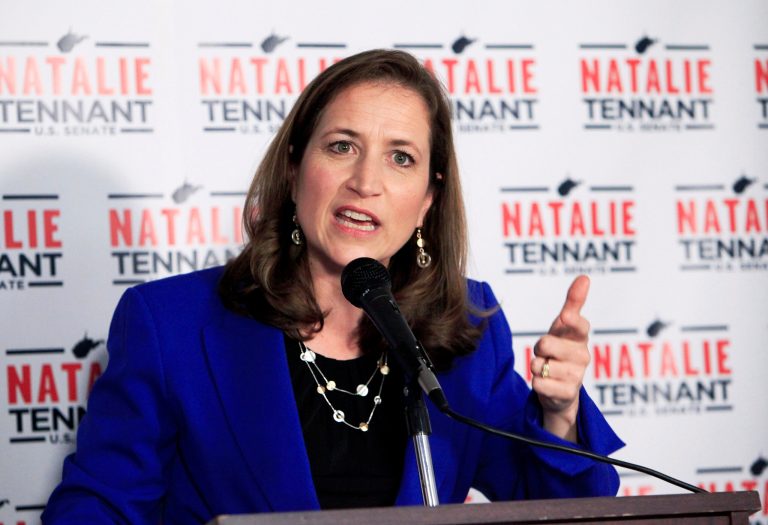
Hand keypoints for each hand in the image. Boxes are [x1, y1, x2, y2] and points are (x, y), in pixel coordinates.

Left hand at [530, 275, 590, 441]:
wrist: (561, 389)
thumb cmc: (562, 349)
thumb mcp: (564, 327)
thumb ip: (573, 303)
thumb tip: (585, 278)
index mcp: (580, 337)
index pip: (579, 326)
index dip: (571, 321)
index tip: (564, 316)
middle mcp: (582, 356)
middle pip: (546, 344)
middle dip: (539, 348)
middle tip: (546, 353)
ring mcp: (575, 376)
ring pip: (538, 364)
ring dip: (536, 366)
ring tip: (548, 369)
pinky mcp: (566, 394)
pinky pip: (538, 383)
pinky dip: (536, 383)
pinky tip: (547, 383)